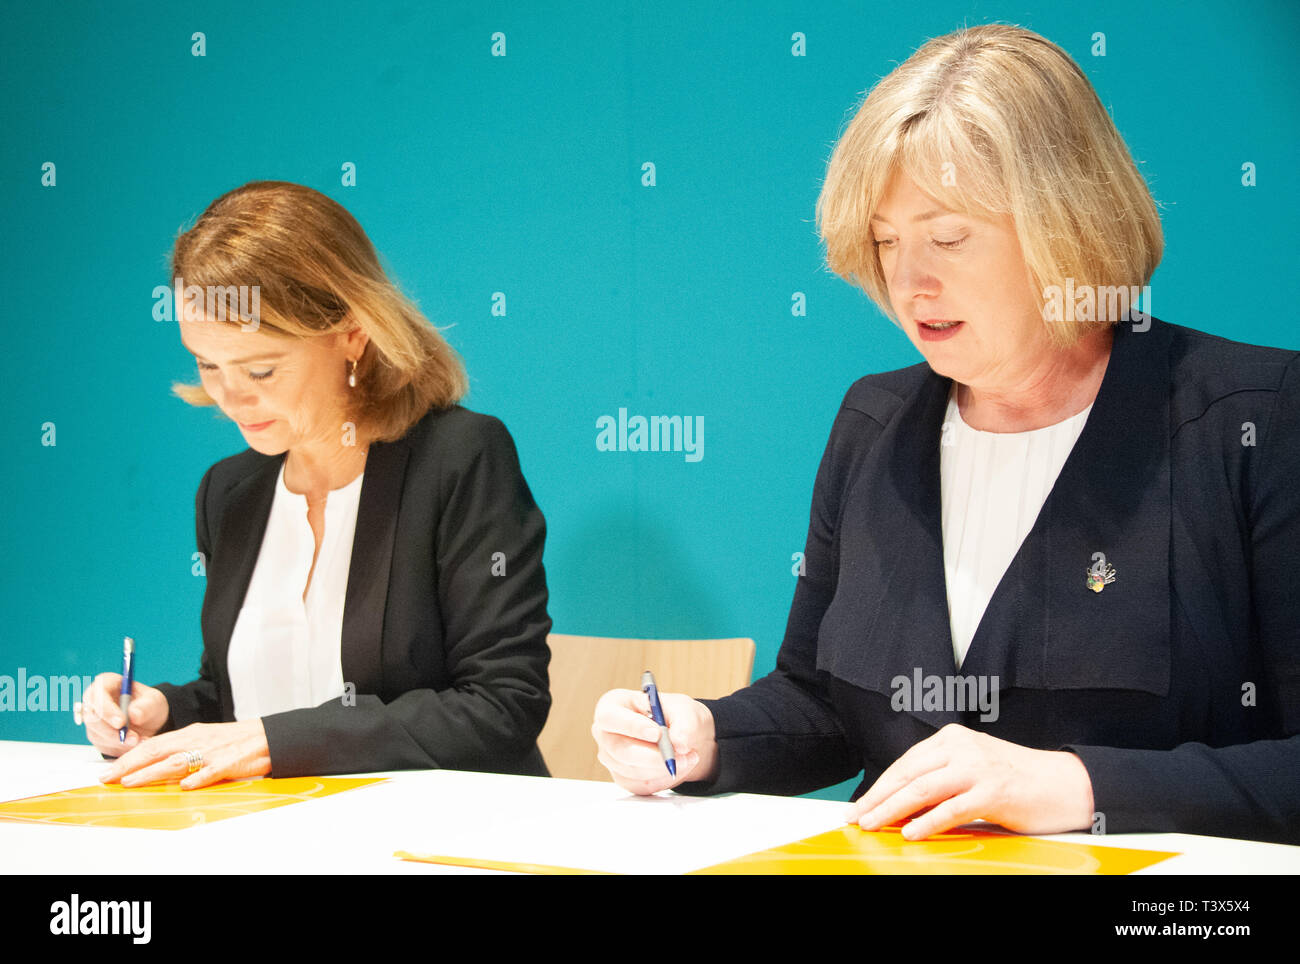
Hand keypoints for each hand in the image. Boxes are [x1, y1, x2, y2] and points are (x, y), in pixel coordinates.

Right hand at [80, 673, 168, 756]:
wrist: (150, 722)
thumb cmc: (149, 705)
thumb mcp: (154, 701)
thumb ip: (146, 706)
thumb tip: (133, 714)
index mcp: (106, 683)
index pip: (98, 694)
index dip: (106, 709)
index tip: (121, 722)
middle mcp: (95, 700)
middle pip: (92, 717)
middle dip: (112, 730)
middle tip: (133, 738)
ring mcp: (93, 719)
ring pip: (96, 733)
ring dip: (118, 741)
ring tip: (139, 741)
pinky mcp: (97, 735)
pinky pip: (103, 744)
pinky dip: (119, 747)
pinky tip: (135, 744)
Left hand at [101, 720, 270, 789]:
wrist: (265, 737)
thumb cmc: (232, 741)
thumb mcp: (202, 739)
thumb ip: (180, 750)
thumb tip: (153, 764)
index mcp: (188, 734)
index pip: (152, 744)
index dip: (128, 757)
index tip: (109, 770)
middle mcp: (195, 741)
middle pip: (157, 751)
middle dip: (129, 765)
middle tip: (108, 777)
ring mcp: (211, 752)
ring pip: (176, 761)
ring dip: (151, 772)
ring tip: (131, 782)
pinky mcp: (228, 763)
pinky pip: (211, 771)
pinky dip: (197, 778)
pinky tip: (185, 787)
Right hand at [592, 688, 717, 794]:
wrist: (680, 734)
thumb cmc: (674, 714)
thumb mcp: (684, 709)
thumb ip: (683, 724)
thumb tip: (679, 744)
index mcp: (612, 705)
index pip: (609, 717)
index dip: (631, 726)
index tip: (657, 734)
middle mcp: (605, 732)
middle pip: (619, 750)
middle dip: (653, 756)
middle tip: (681, 754)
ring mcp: (610, 757)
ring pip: (632, 770)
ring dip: (664, 768)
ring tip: (688, 756)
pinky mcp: (622, 777)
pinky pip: (641, 784)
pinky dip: (664, 778)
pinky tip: (679, 766)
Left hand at [845, 723, 1094, 838]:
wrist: (1063, 783)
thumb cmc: (1015, 779)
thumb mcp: (971, 767)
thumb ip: (940, 777)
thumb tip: (900, 803)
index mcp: (952, 738)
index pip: (906, 763)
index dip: (880, 786)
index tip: (860, 805)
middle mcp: (961, 747)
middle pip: (909, 775)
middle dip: (878, 798)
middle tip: (857, 817)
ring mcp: (977, 768)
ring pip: (923, 790)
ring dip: (893, 810)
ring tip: (874, 825)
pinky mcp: (993, 791)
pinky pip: (952, 808)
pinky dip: (928, 822)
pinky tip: (911, 833)